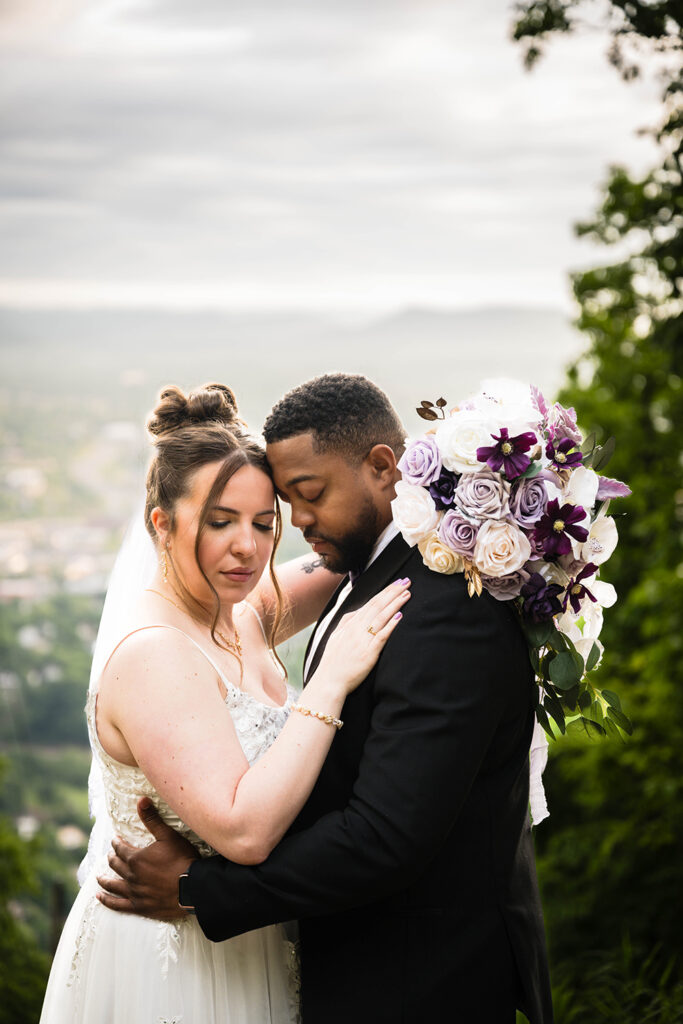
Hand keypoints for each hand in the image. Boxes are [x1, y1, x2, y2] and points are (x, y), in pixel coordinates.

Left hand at [96, 797, 199, 921]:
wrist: (192, 889)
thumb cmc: (182, 860)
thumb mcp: (168, 836)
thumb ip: (152, 819)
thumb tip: (141, 800)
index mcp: (136, 858)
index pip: (121, 849)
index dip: (117, 843)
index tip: (115, 840)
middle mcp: (131, 876)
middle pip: (116, 865)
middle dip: (111, 858)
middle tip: (109, 856)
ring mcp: (134, 892)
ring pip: (113, 885)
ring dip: (104, 880)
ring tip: (98, 878)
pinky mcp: (140, 906)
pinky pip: (118, 904)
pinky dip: (107, 901)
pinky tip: (100, 898)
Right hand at [313, 578, 410, 693]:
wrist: (328, 681)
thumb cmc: (333, 661)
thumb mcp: (336, 636)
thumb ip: (346, 622)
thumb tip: (357, 611)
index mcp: (350, 624)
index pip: (370, 603)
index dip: (385, 592)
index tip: (396, 583)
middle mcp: (356, 629)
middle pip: (377, 606)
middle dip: (393, 592)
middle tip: (406, 582)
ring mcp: (362, 640)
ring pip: (381, 617)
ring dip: (395, 604)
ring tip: (407, 594)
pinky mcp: (368, 653)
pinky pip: (381, 636)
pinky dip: (390, 625)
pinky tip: (399, 617)